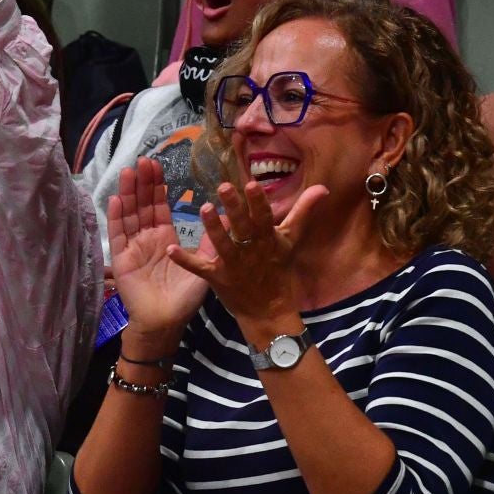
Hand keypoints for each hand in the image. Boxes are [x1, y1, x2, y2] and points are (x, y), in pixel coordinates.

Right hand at [105, 159, 208, 343]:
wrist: (166, 322)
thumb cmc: (184, 299)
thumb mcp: (204, 266)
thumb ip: (211, 243)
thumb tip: (229, 217)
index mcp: (164, 238)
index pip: (159, 206)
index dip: (157, 186)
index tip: (158, 164)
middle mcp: (146, 239)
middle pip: (142, 205)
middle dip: (143, 183)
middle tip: (144, 160)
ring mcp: (132, 247)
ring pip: (129, 214)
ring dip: (129, 192)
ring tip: (130, 170)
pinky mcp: (121, 259)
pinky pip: (118, 234)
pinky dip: (116, 216)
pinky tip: (117, 198)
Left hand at [168, 179, 326, 329]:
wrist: (269, 310)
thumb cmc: (278, 269)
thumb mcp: (291, 240)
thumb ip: (302, 212)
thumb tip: (322, 187)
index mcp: (268, 238)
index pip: (264, 217)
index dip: (258, 202)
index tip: (251, 184)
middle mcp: (251, 250)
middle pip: (243, 227)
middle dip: (235, 208)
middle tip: (223, 187)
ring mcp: (234, 265)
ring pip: (222, 244)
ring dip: (213, 228)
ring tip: (204, 208)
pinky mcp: (217, 278)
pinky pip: (199, 268)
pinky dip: (185, 260)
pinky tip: (170, 250)